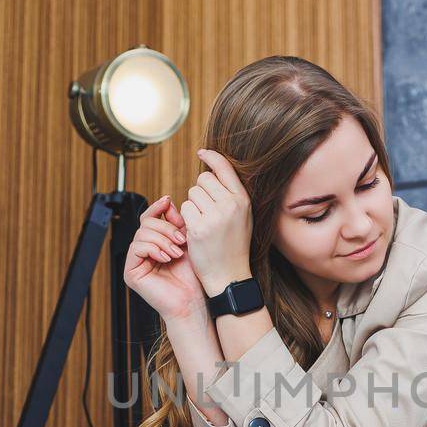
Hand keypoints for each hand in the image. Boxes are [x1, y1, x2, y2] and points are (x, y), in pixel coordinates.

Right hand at [123, 195, 206, 319]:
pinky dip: (153, 249)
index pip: (149, 218)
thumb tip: (167, 202)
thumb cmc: (192, 277)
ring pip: (142, 234)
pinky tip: (166, 258)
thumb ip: (177, 223)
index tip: (168, 201)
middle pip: (146, 224)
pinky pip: (136, 247)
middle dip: (166, 229)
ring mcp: (135, 262)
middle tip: (182, 240)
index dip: (157, 208)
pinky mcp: (130, 272)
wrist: (192, 301)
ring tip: (177, 253)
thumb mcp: (187, 242)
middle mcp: (143, 251)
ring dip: (163, 241)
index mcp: (155, 243)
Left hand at [180, 148, 253, 295]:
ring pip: (192, 193)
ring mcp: (214, 216)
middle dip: (200, 191)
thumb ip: (230, 195)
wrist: (229, 274)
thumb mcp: (242, 217)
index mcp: (242, 200)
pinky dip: (186, 217)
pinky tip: (196, 230)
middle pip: (203, 179)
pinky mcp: (198, 227)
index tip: (202, 152)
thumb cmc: (234, 245)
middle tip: (207, 210)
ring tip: (204, 222)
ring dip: (193, 205)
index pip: (224, 168)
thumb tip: (211, 170)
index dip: (211, 157)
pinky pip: (184, 208)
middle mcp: (230, 205)